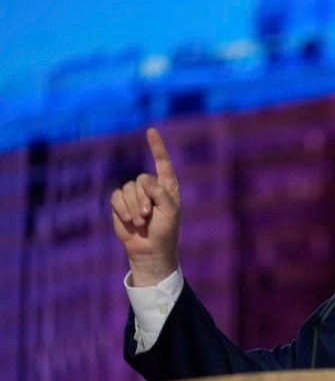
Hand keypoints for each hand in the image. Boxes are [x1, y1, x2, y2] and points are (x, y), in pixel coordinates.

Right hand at [111, 128, 180, 285]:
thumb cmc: (166, 231)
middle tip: (149, 216)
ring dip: (134, 207)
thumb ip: (161, 193)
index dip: (156, 147)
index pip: (162, 163)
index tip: (151, 131)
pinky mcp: (120, 204)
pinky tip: (129, 220)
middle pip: (141, 179)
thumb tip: (145, 180)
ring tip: (141, 221)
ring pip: (128, 188)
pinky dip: (122, 208)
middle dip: (144, 199)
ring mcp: (134, 195)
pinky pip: (116, 197)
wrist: (150, 249)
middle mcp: (150, 188)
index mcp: (167, 187)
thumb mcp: (171, 212)